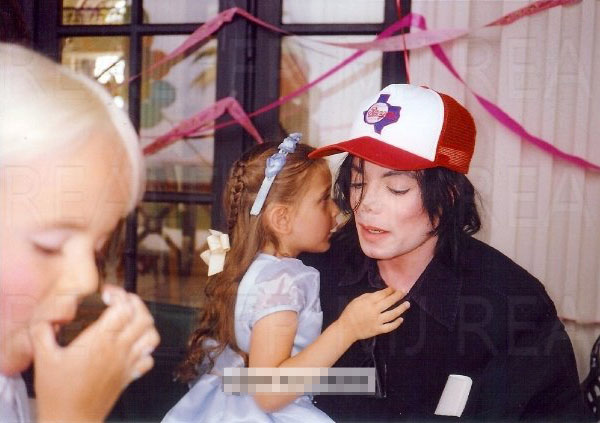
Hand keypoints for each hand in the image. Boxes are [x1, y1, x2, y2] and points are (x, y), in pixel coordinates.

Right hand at [30, 286, 159, 422]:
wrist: (70, 421)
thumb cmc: (57, 393)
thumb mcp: (43, 358)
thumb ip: (43, 333)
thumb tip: (48, 318)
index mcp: (100, 341)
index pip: (124, 308)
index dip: (119, 295)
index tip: (107, 294)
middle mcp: (119, 350)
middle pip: (143, 317)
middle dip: (136, 303)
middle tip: (122, 301)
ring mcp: (128, 363)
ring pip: (152, 336)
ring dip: (145, 323)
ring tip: (132, 319)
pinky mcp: (130, 376)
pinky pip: (149, 358)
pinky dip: (147, 349)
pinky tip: (134, 345)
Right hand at [337, 287, 409, 342]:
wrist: (347, 328)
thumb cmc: (350, 312)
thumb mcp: (357, 300)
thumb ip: (369, 296)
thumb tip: (381, 293)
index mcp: (368, 302)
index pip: (382, 294)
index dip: (390, 290)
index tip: (396, 287)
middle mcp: (375, 310)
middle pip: (389, 302)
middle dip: (398, 296)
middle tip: (405, 291)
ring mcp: (377, 321)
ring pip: (392, 314)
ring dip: (401, 308)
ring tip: (407, 304)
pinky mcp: (378, 330)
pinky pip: (389, 327)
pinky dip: (396, 323)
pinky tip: (401, 319)